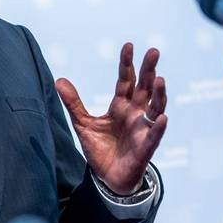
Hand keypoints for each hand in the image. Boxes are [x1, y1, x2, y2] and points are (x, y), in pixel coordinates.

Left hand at [55, 42, 167, 195]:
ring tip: (159, 80)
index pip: (126, 80)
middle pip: (145, 87)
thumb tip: (59, 79)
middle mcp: (136, 113)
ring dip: (159, 94)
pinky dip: (159, 127)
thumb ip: (74, 102)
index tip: (128, 45)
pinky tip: (163, 117)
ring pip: (156, 107)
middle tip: (154, 51)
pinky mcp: (146, 147)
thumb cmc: (100, 148)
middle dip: (149, 70)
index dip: (127, 64)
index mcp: (121, 106)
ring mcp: (143, 129)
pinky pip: (155, 136)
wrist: (108, 177)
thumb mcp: (83, 123)